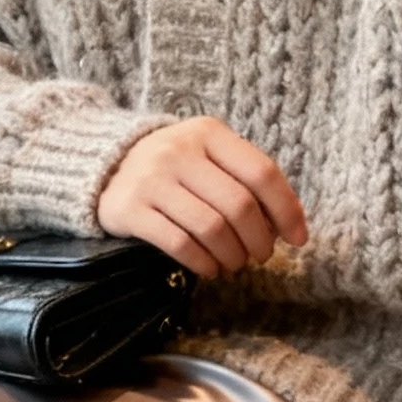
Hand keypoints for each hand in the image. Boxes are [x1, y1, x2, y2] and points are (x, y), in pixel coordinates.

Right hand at [100, 117, 307, 279]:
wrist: (103, 165)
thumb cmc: (172, 167)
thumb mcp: (206, 156)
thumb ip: (242, 180)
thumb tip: (284, 224)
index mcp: (208, 133)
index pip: (261, 173)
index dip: (287, 210)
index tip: (298, 238)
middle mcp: (179, 151)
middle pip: (239, 206)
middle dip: (259, 240)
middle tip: (260, 257)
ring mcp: (152, 179)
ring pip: (211, 228)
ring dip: (232, 256)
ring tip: (234, 264)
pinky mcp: (130, 209)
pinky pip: (179, 244)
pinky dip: (202, 263)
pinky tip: (209, 268)